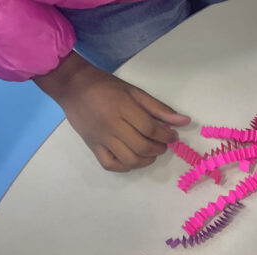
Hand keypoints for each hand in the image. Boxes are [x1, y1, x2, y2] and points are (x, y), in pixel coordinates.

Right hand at [33, 51, 189, 171]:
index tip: (172, 136)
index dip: (166, 136)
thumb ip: (159, 109)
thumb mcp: (135, 92)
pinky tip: (132, 158)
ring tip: (150, 152)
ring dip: (146, 160)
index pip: (150, 129)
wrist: (71, 86)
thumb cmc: (106, 86)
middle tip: (162, 144)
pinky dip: (125, 166)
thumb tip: (185, 121)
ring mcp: (101, 138)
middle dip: (159, 149)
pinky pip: (111, 165)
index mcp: (122, 108)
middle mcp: (111, 125)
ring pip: (129, 159)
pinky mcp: (92, 146)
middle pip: (141, 146)